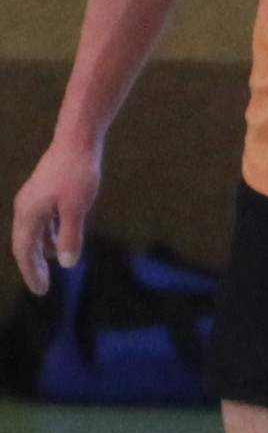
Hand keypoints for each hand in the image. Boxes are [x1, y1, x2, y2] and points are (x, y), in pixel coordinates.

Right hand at [12, 139, 101, 294]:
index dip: (31, 272)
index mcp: (28, 212)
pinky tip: (57, 243)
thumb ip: (70, 235)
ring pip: (32, 233)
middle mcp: (25, 207)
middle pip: (24, 244)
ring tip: (51, 269)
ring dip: (40, 252)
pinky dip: (46, 236)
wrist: (77, 141)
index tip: (40, 291)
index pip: (24, 250)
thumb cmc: (77, 173)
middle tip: (43, 287)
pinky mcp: (43, 192)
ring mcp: (33, 199)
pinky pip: (40, 222)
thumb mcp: (76, 207)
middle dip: (32, 266)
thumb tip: (66, 262)